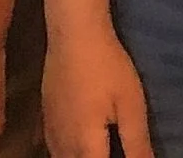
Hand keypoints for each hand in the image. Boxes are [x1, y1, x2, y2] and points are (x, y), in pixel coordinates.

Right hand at [44, 28, 152, 157]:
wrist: (73, 35)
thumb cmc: (107, 67)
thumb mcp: (131, 105)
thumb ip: (137, 144)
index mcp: (86, 146)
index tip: (126, 156)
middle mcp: (63, 145)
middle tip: (111, 150)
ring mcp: (51, 132)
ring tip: (98, 149)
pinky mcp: (45, 119)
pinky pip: (53, 150)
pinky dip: (65, 154)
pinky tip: (76, 147)